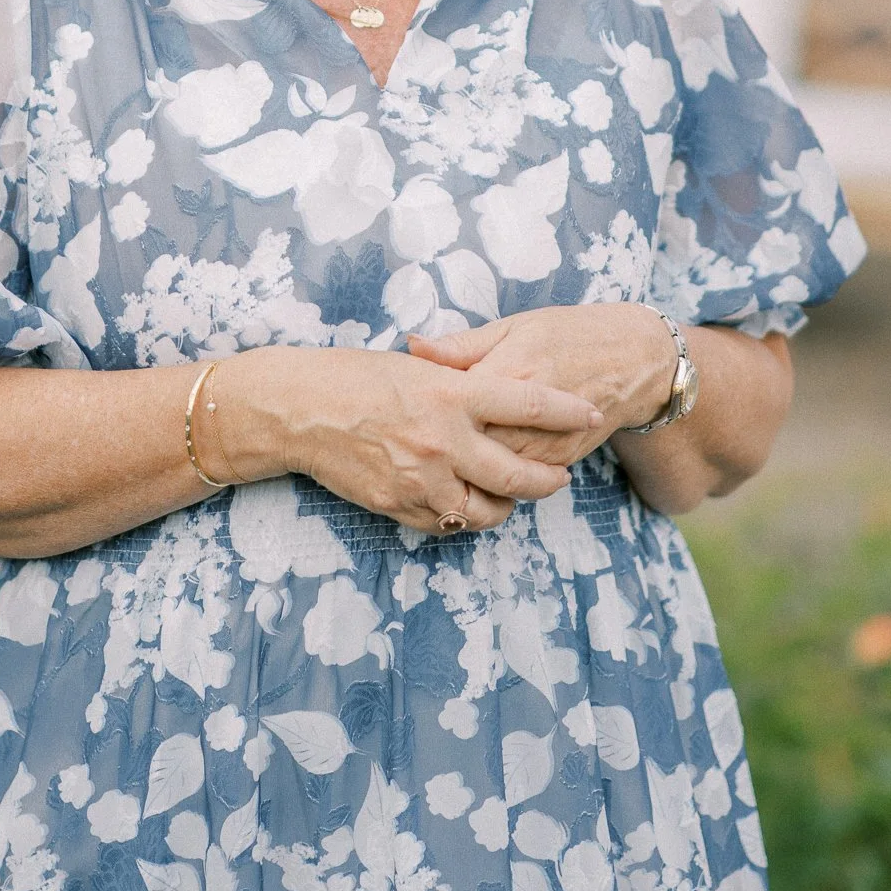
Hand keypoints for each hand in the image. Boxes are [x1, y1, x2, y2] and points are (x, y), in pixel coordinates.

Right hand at [278, 346, 603, 534]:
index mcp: (451, 394)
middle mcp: (442, 439)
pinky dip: (462, 516)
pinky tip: (465, 502)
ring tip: (510, 496)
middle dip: (548, 480)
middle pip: (519, 474)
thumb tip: (503, 394)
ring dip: (506, 506)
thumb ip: (460, 383)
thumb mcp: (416, 367)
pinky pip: (446, 522)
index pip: (528, 405)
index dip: (567, 411)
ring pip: (486, 510)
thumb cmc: (355, 376)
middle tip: (558, 478)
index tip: (591, 413)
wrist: (299, 410)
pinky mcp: (398, 505)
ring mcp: (420, 478)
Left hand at [409, 304, 675, 464]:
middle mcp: (527, 415)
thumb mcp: (513, 327)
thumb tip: (411, 346)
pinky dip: (494, 478)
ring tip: (436, 459)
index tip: (399, 410)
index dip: (421, 410)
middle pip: (466, 446)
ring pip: (491, 471)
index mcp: (508, 372)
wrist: (634, 359)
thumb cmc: (567, 333)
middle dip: (437, 448)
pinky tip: (474, 469)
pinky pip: (518, 481)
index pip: (449, 404)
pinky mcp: (561, 460)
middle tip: (410, 443)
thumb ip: (461, 346)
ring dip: (463, 469)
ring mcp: (547, 442)